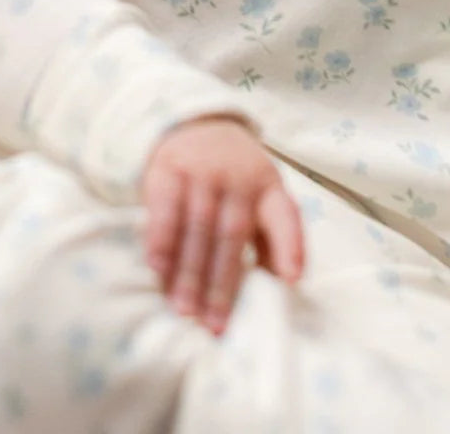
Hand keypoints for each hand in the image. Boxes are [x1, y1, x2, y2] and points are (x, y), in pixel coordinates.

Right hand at [141, 117, 304, 335]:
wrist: (194, 123)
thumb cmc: (234, 175)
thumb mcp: (263, 193)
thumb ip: (274, 234)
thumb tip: (284, 280)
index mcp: (267, 185)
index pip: (284, 214)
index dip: (290, 246)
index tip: (291, 280)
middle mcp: (236, 177)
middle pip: (230, 236)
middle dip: (221, 285)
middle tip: (212, 325)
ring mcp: (199, 171)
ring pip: (195, 228)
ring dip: (188, 273)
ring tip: (183, 310)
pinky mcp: (167, 168)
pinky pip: (163, 210)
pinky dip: (160, 242)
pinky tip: (158, 269)